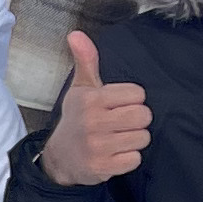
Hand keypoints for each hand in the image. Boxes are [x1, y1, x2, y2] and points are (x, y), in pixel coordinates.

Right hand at [39, 29, 149, 185]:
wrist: (60, 157)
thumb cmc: (77, 118)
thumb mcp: (80, 89)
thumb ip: (86, 61)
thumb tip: (76, 34)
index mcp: (91, 99)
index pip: (138, 94)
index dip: (132, 100)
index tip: (118, 105)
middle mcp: (93, 122)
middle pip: (143, 116)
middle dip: (137, 120)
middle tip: (122, 123)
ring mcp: (97, 146)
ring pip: (142, 138)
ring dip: (134, 140)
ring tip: (118, 138)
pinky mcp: (102, 167)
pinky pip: (134, 159)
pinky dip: (128, 158)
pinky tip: (116, 154)